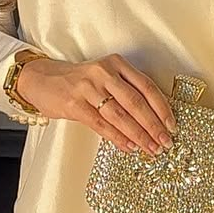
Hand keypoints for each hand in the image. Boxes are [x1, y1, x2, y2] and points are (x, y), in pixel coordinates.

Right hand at [18, 53, 175, 154]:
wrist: (41, 79)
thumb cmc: (77, 81)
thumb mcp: (104, 77)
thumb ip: (126, 91)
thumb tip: (152, 119)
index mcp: (116, 63)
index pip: (147, 86)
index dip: (162, 108)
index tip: (171, 125)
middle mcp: (104, 72)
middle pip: (136, 102)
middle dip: (153, 125)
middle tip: (165, 142)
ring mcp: (88, 88)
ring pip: (120, 115)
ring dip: (138, 135)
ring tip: (150, 148)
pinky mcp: (74, 104)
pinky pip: (101, 124)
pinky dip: (117, 138)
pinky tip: (128, 147)